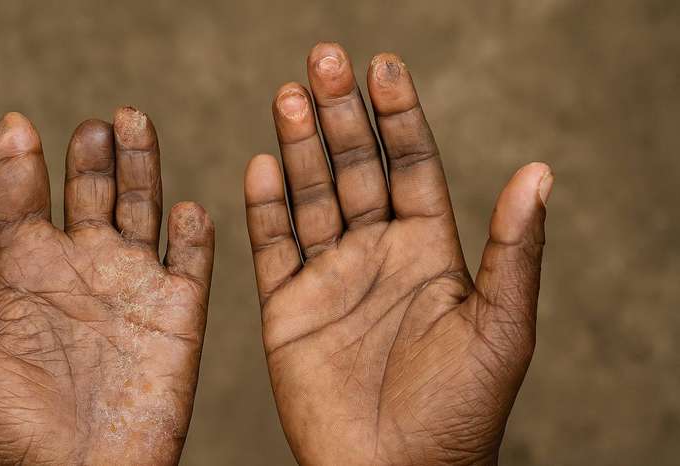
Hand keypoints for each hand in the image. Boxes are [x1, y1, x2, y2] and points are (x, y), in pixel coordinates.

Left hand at [0, 109, 213, 464]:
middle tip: (94, 124)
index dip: (15, 161)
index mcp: (27, 273)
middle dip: (92, 152)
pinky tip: (186, 208)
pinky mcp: (179, 310)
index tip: (15, 129)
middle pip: (90, 190)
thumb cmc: (12, 439)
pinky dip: (195, 231)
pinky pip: (193, 259)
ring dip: (141, 165)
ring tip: (132, 122)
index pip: (20, 200)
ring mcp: (134, 284)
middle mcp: (83, 268)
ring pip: (143, 206)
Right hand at [244, 43, 551, 464]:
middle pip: (355, 169)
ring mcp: (329, 278)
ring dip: (299, 146)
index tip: (384, 67)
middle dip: (340, 115)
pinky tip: (263, 164)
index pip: (411, 166)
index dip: (398, 116)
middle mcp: (377, 255)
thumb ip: (514, 250)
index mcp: (429, 252)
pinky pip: (273, 246)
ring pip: (310, 196)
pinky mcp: (288, 307)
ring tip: (290, 95)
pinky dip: (266, 206)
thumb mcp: (501, 328)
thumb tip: (539, 170)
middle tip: (324, 60)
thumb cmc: (458, 413)